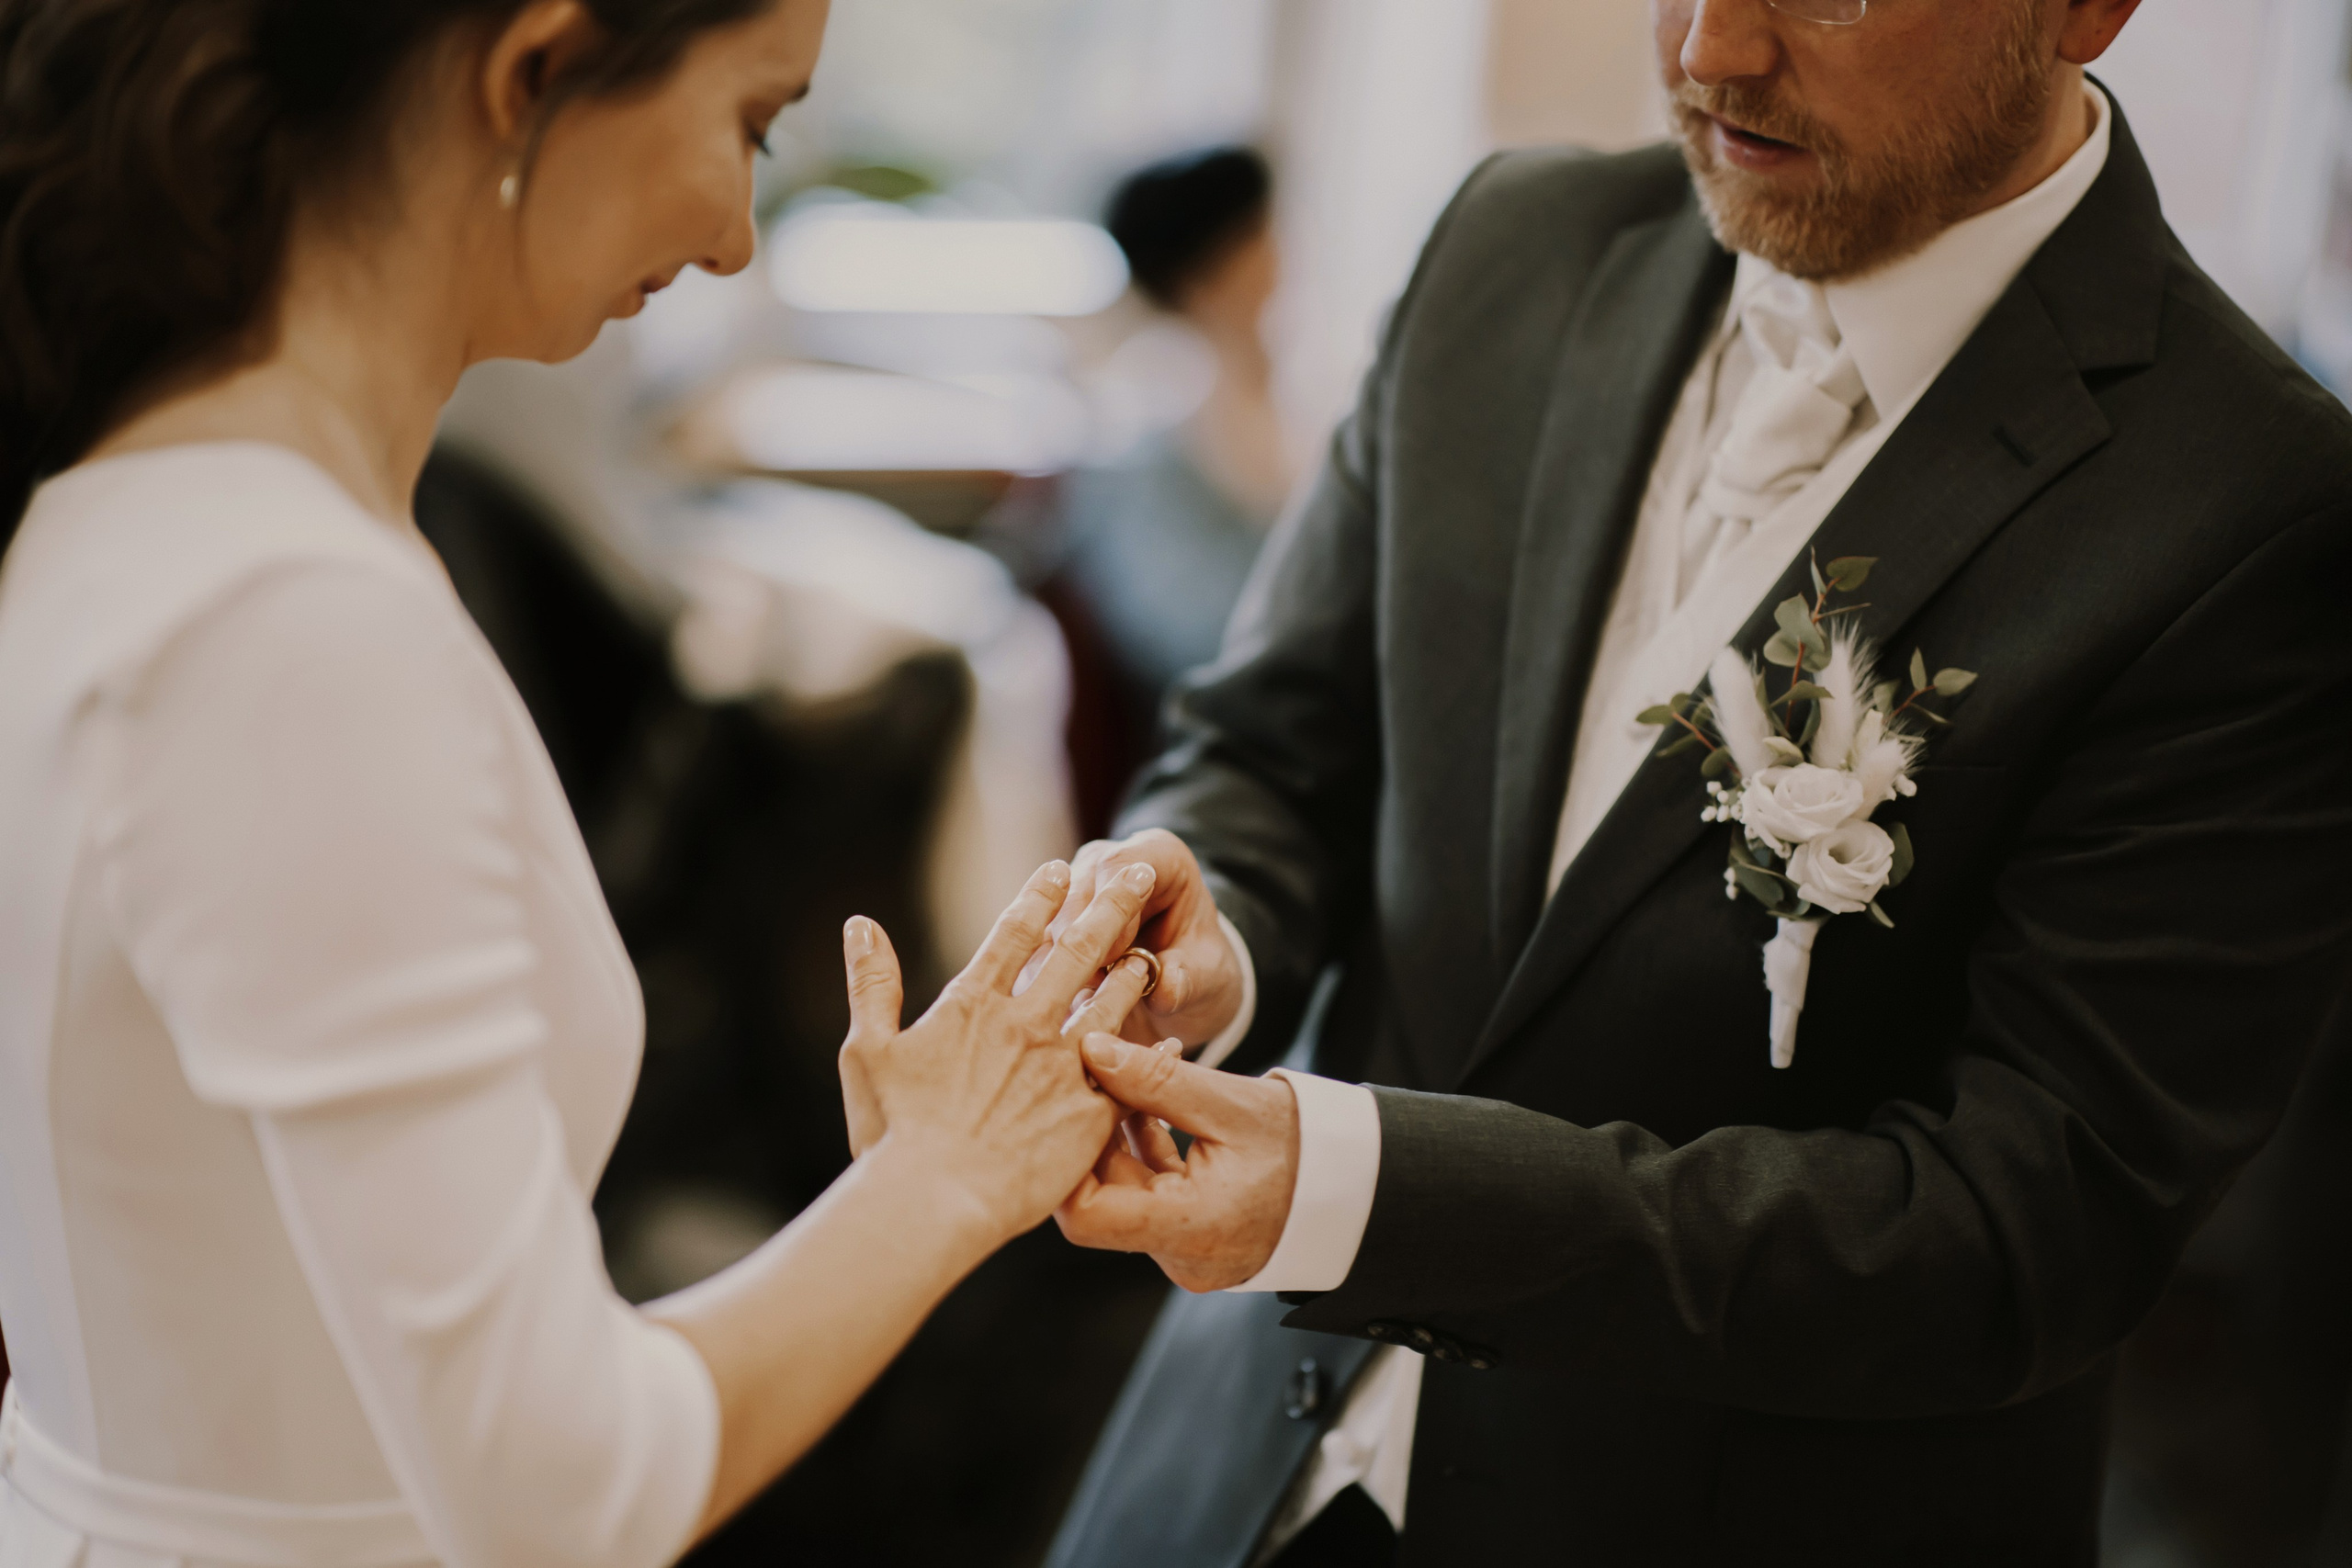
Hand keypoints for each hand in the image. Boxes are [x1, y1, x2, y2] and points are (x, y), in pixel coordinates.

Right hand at [836, 860, 1162, 1240]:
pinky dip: (1151, 1055)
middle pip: (1078, 952)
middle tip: (1137, 871)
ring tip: (1154, 949)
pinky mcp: (1089, 1115)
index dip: (1040, 898)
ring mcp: (1063, 1069)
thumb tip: (860, 923)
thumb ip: (872, 983)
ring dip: (1135, 971)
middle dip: (1110, 906)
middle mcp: (1025, 1025)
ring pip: (1111, 1005)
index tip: (1063, 869)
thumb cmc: (891, 1134)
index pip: (1014, 935)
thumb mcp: (867, 1049)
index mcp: (973, 1006)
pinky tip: (1169, 1040)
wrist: (932, 1203)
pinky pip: (1131, 1076)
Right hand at [1045, 830, 1243, 1051]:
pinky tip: (1048, 1010)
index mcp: (1160, 857)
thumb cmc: (1198, 972)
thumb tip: (1166, 987)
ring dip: (1053, 966)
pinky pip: (1031, 948)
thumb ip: (1190, 979)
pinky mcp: (1049, 923)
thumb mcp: (1209, 977)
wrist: (1178, 985)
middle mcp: (1108, 864)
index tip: (1116, 959)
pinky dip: (1039, 981)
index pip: (1122, 866)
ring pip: (1044, 919)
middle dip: (1075, 943)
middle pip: (1075, 890)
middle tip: (1084, 991)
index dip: (1112, 909)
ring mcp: (1073, 890)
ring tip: (1067, 1006)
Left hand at [1053, 1036, 1299, 1290]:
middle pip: (1102, 1200)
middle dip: (1094, 1134)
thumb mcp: (1231, 1103)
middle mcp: (1182, 1256)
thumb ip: (1155, 1079)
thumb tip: (1090, 1048)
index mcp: (1190, 1229)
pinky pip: (1151, 1197)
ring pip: (1124, 1195)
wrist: (1363, 1187)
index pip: (1086, 1216)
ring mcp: (1187, 1253)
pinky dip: (1146, 1152)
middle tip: (1097, 1074)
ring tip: (1133, 1074)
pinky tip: (1151, 1103)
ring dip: (1120, 1136)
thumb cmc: (1308, 1146)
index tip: (1070, 1103)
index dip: (1065, 1161)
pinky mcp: (1194, 1240)